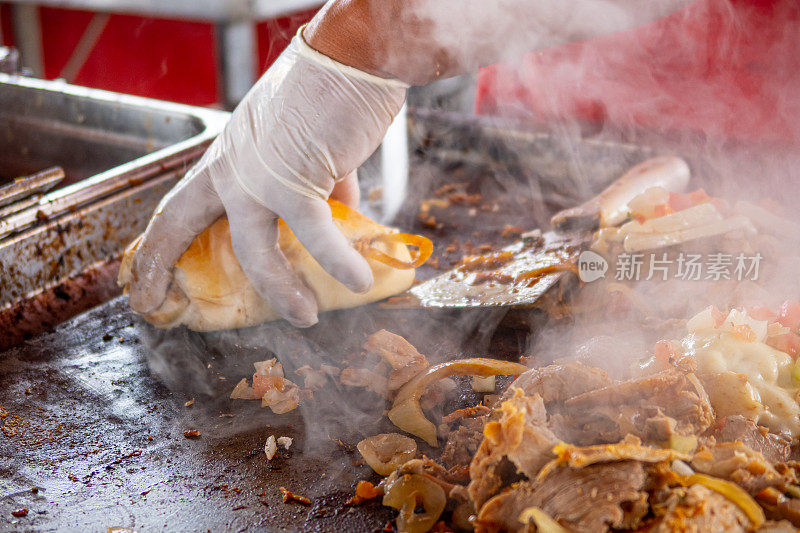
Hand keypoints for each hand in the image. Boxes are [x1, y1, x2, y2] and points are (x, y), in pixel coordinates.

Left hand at [127, 28, 407, 326]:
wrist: (354, 57)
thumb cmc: (333, 94)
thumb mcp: (308, 146)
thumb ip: (315, 187)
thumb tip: (338, 219)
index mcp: (230, 156)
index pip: (181, 206)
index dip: (158, 247)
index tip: (144, 281)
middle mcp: (233, 167)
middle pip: (182, 224)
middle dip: (162, 269)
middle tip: (157, 307)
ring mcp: (258, 177)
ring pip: (254, 251)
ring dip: (281, 291)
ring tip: (305, 316)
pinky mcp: (295, 182)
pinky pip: (316, 236)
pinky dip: (340, 262)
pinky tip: (360, 278)